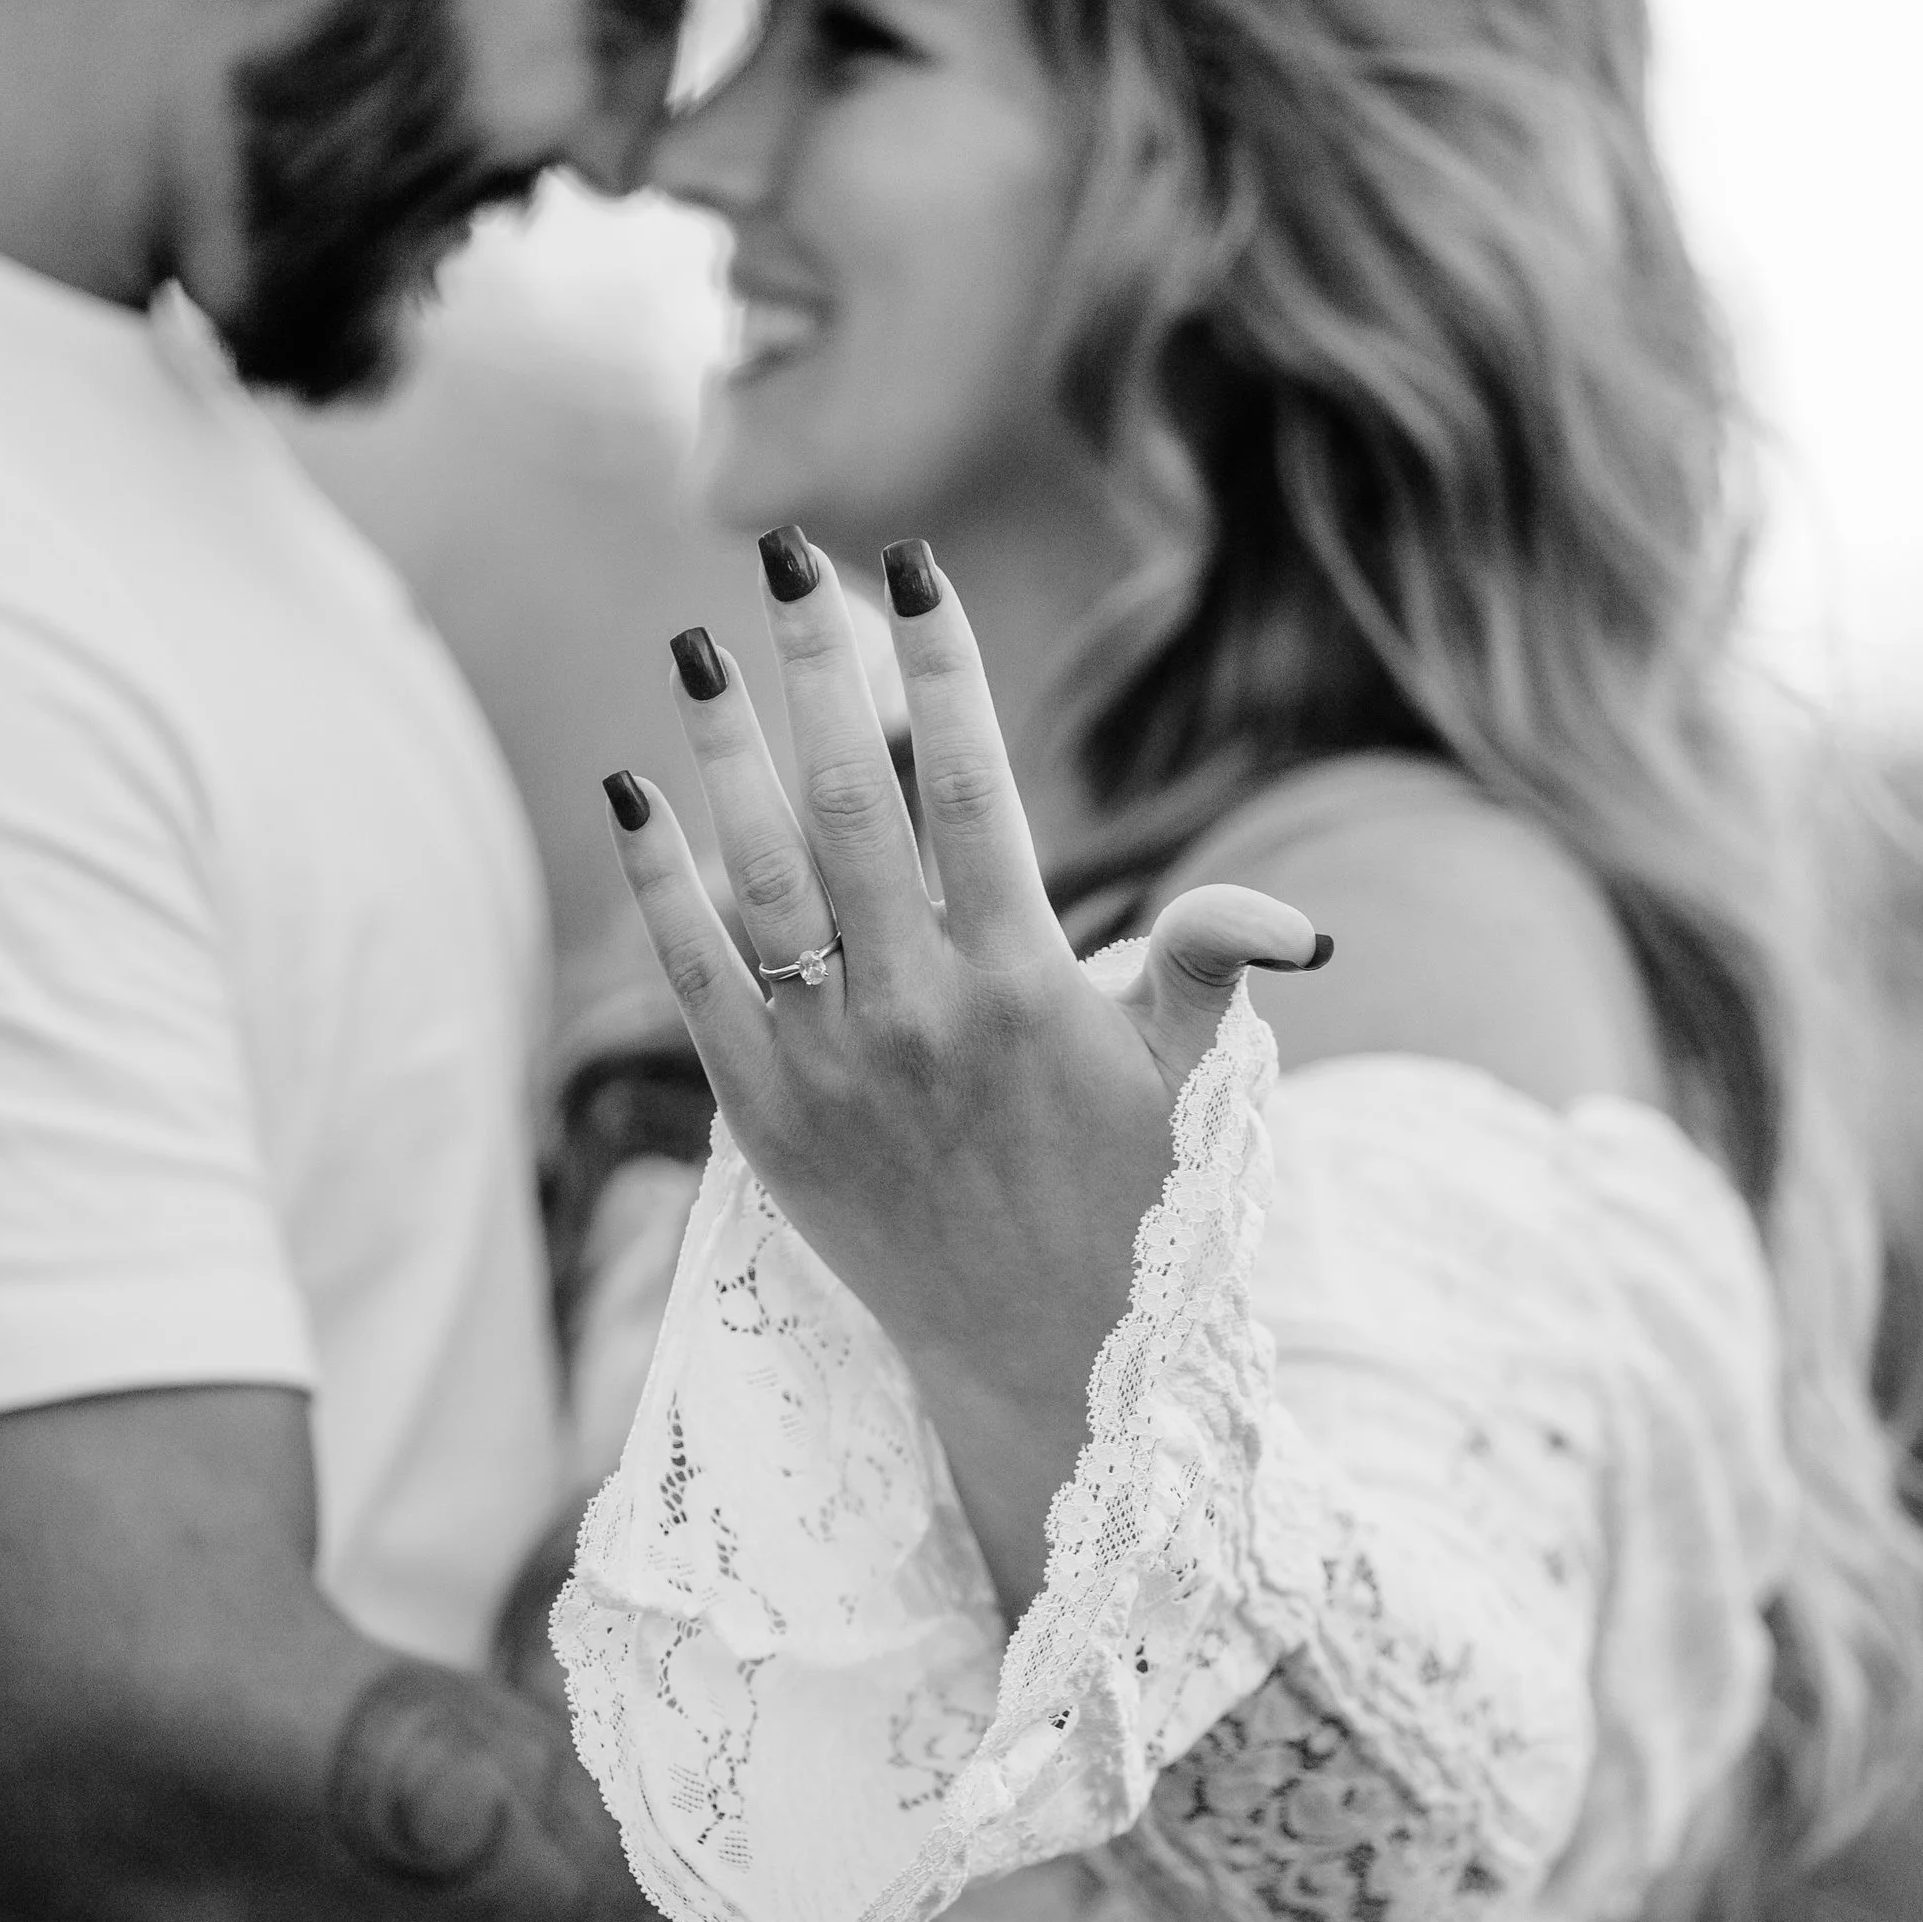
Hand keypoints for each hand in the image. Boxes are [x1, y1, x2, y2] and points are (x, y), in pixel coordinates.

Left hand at [599, 534, 1323, 1600]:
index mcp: (1026, 981)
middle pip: (850, 797)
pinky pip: (693, 978)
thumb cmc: (1134, 1206)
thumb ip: (1211, 969)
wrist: (1041, 1369)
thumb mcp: (1195, 1084)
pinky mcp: (763, 1119)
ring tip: (691, 645)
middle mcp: (917, 1010)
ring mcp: (830, 1065)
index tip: (911, 567)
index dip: (938, 666)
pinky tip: (630, 792)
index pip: (970, 784)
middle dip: (814, 662)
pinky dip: (658, 883)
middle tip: (782, 552)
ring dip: (719, 747)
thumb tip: (1291, 920)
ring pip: (758, 872)